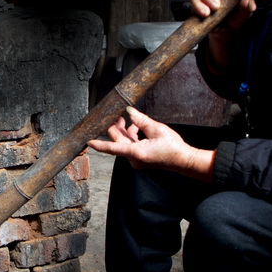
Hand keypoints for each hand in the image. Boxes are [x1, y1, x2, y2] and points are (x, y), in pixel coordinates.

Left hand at [87, 107, 214, 181]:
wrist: (183, 160)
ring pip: (125, 144)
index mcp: (136, 153)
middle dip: (116, 128)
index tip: (88, 141)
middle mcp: (134, 159)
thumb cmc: (173, 147)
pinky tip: (137, 127)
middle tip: (116, 116)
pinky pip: (131, 147)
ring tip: (128, 120)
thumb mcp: (157, 129)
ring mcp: (137, 161)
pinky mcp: (141, 159)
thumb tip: (129, 111)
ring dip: (126, 131)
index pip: (113, 148)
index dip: (100, 144)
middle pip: (119, 142)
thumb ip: (141, 120)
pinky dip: (132, 137)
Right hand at [190, 0, 256, 72]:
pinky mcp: (197, 7)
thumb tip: (249, 1)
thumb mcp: (244, 16)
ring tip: (207, 13)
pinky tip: (202, 15)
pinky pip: (193, 2)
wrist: (225, 36)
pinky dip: (196, 7)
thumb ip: (247, 8)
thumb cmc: (235, 22)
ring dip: (201, 3)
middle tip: (215, 6)